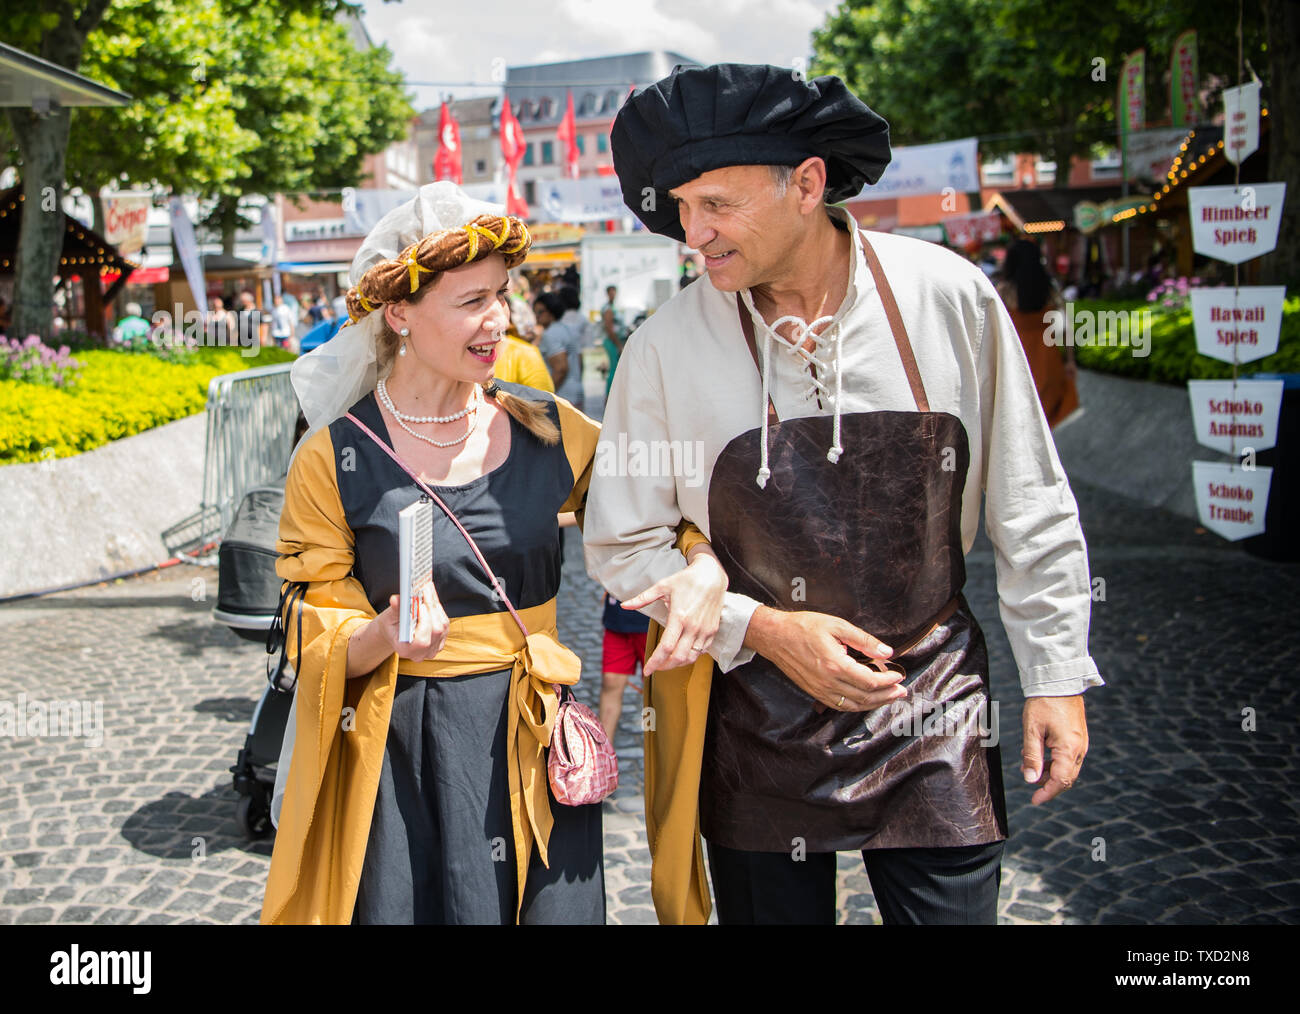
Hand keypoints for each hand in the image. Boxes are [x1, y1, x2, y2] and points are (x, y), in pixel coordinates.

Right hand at [375, 583, 448, 662]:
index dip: (425, 622)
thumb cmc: (390, 626)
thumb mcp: (388, 618)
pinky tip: (431, 597)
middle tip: (425, 590)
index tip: (421, 605)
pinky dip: (438, 608)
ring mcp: (433, 648)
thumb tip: (396, 599)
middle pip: (436, 630)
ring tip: (428, 589)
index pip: (422, 641)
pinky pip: (445, 623)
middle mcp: (422, 653)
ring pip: (442, 625)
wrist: (396, 632)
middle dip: (431, 608)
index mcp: (406, 651)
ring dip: (435, 605)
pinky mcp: (441, 639)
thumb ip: (395, 610)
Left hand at [622, 552, 728, 674]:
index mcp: (679, 617)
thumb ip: (642, 599)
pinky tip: (682, 653)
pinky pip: (702, 651)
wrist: (711, 575)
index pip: (665, 647)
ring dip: (678, 664)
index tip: (647, 671)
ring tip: (667, 662)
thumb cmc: (686, 579)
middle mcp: (693, 626)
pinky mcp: (713, 630)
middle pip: (678, 657)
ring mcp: (705, 630)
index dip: (654, 662)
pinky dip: (691, 656)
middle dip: (665, 666)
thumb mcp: (662, 586)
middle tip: (655, 667)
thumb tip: (624, 605)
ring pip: (692, 657)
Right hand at [743, 606, 904, 711]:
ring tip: (888, 698)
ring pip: (853, 705)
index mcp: (835, 665)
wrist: (775, 636)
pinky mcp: (814, 692)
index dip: (888, 680)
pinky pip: (840, 706)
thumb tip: (886, 652)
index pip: (870, 681)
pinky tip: (865, 700)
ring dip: (874, 703)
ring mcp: (820, 690)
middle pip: (865, 697)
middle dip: (886, 695)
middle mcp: (828, 682)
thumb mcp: (837, 626)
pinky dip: (856, 706)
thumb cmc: (803, 627)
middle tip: (900, 691)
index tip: (898, 674)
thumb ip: (864, 640)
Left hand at [1021, 695, 1087, 804]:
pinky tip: (1038, 757)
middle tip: (1030, 785)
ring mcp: (1081, 743)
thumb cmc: (1043, 704)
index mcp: (1069, 749)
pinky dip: (1054, 763)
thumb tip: (1031, 780)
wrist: (1059, 682)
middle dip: (1048, 785)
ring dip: (1049, 773)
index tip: (1034, 801)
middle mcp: (1079, 749)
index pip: (1061, 781)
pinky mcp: (1078, 738)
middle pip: (1066, 778)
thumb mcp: (1032, 730)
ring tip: (1028, 767)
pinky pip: (1068, 758)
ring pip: (1067, 769)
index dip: (1047, 793)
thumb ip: (1032, 756)